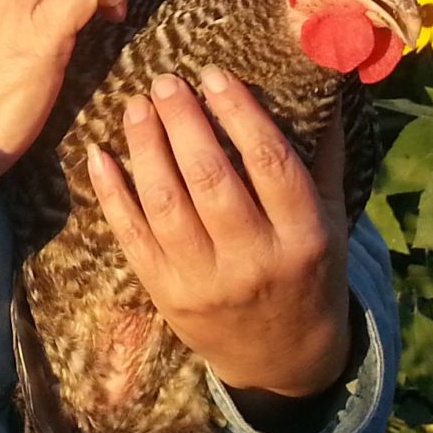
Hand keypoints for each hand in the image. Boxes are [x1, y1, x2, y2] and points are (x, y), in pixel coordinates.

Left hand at [84, 66, 352, 402]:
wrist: (283, 357)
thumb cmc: (309, 271)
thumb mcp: (332, 221)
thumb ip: (322, 157)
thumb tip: (320, 85)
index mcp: (302, 236)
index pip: (270, 163)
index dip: (240, 114)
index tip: (213, 74)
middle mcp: (254, 260)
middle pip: (211, 180)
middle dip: (183, 124)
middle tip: (165, 81)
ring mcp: (205, 281)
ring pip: (167, 205)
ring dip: (146, 149)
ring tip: (137, 106)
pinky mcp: (166, 294)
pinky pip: (132, 236)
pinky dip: (111, 194)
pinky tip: (99, 154)